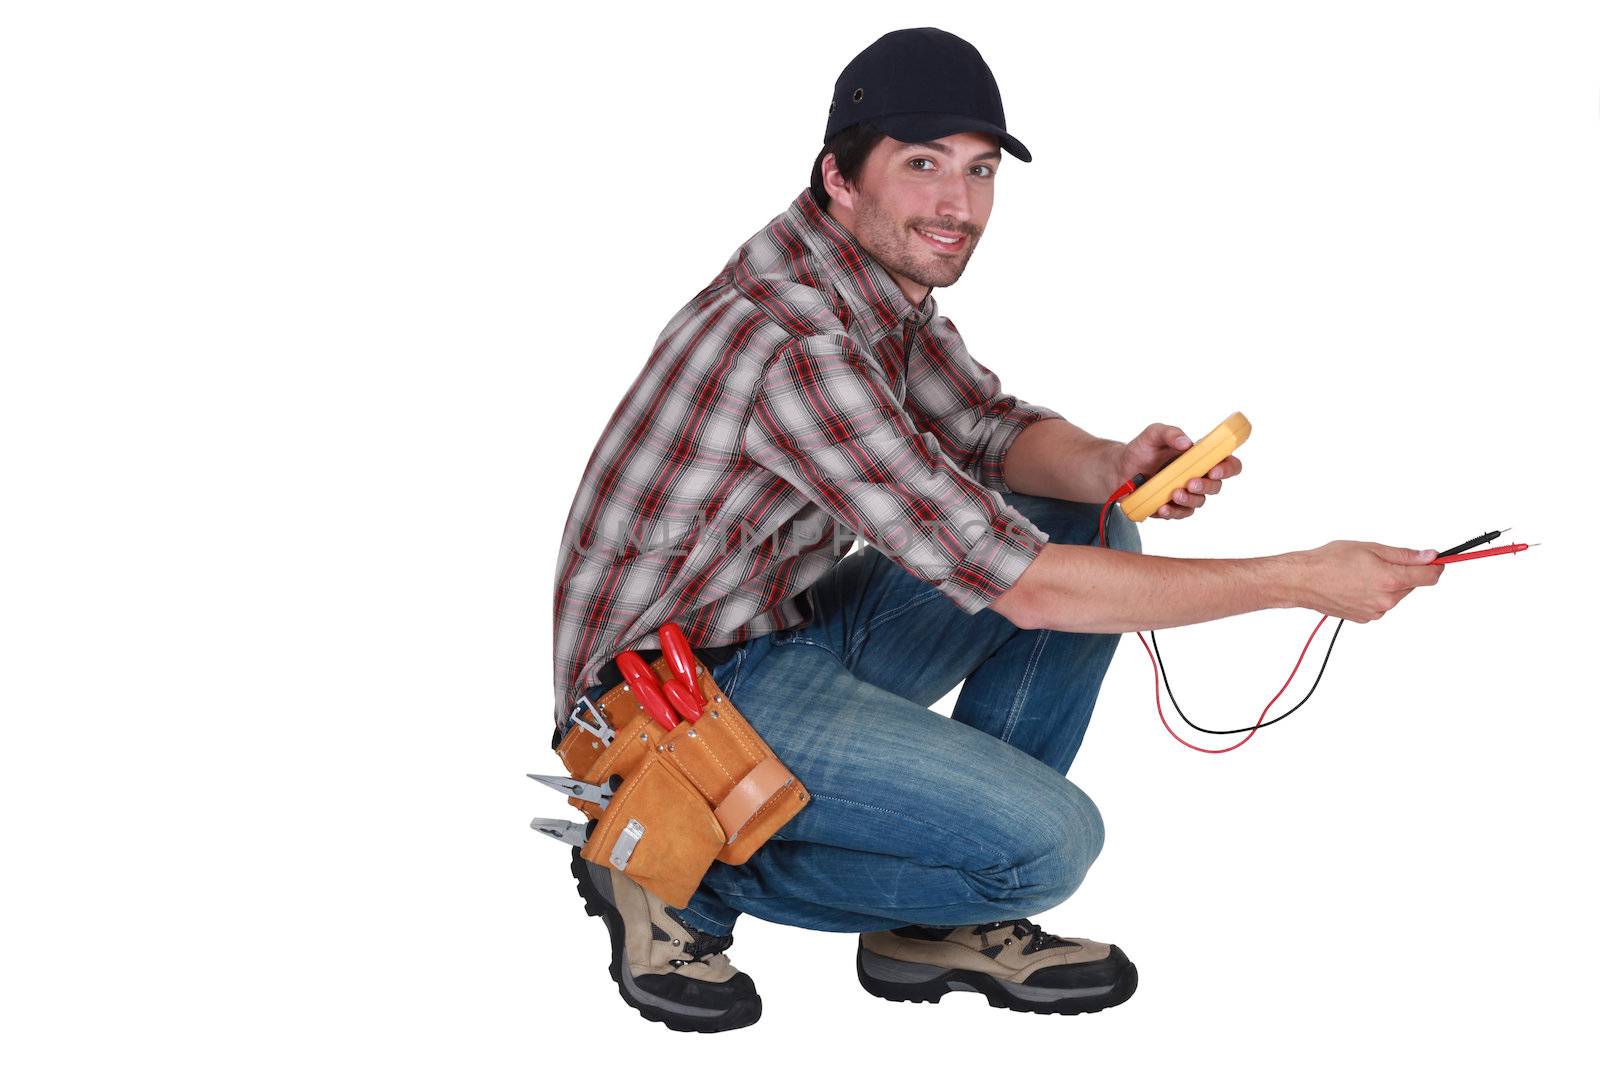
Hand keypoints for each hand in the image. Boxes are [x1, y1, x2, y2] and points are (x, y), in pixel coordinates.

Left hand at [1111, 423, 1243, 518]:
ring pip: (1199, 502)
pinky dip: (1172, 512)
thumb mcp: (1153, 435)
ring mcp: (1186, 494)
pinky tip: (1162, 508)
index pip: (1227, 463)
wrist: (1120, 469)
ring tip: (1173, 494)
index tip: (1214, 470)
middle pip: (1215, 486)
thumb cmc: (1141, 449)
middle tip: (1190, 483)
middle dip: (1206, 486)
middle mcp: (1197, 476)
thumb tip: (1186, 443)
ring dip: (1189, 500)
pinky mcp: (1172, 507)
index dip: (1228, 468)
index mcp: (1200, 458)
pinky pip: (1179, 513)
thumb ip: (1170, 433)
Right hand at [1290, 541, 1443, 621]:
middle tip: (1380, 560)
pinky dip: (1374, 594)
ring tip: (1362, 572)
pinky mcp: (1365, 618)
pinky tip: (1356, 584)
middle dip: (1404, 572)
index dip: (1436, 566)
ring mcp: (1376, 612)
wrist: (1303, 581)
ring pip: (1395, 595)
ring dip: (1388, 584)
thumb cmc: (1329, 561)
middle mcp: (1386, 600)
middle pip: (1412, 585)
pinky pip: (1380, 604)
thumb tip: (1428, 556)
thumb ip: (1404, 555)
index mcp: (1391, 580)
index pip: (1430, 576)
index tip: (1436, 560)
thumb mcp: (1370, 548)